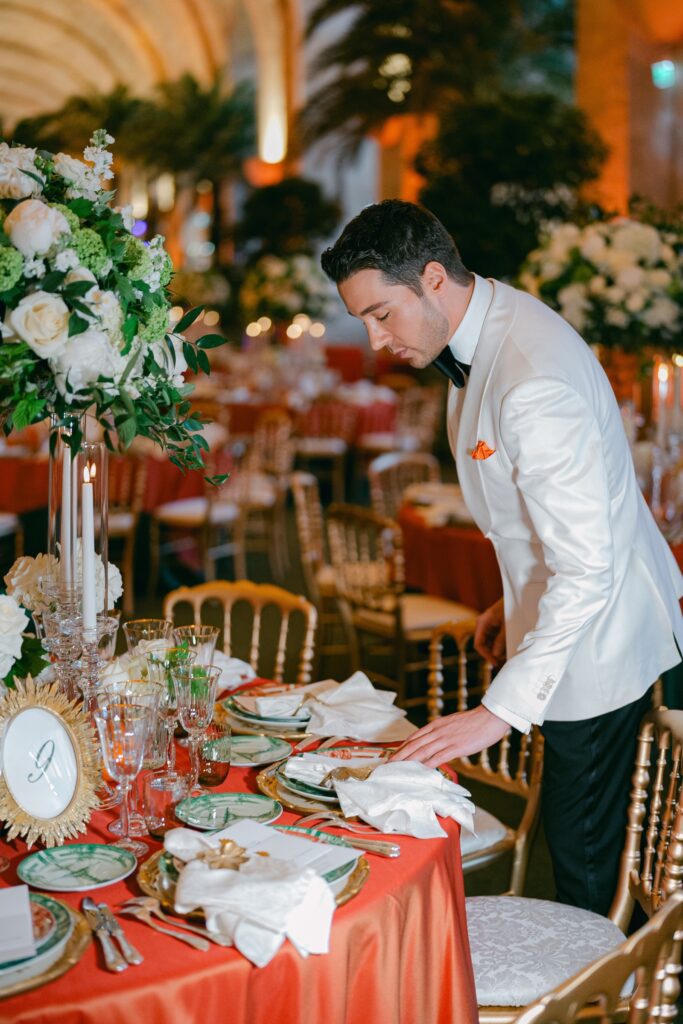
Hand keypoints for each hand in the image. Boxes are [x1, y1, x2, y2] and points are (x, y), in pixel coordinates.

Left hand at [389, 704, 510, 767]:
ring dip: (408, 761)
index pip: (414, 736)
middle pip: (414, 744)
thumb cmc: (474, 722)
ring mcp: (445, 739)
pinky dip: (426, 764)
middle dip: (400, 755)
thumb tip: (435, 740)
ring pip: (422, 751)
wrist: (489, 718)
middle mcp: (437, 731)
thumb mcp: (452, 723)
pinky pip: (437, 757)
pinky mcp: (455, 747)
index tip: (393, 755)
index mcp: (436, 725)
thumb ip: (442, 731)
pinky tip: (419, 771)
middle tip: (388, 765)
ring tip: (397, 769)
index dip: (402, 746)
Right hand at [473, 597, 505, 665]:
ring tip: (507, 653)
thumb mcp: (506, 627)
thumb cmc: (511, 609)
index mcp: (482, 623)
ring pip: (488, 641)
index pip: (478, 644)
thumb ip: (500, 641)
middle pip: (483, 644)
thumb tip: (495, 655)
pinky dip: (499, 643)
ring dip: (496, 648)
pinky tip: (507, 646)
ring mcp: (487, 624)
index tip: (494, 662)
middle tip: (503, 659)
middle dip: (492, 652)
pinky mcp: (493, 624)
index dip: (486, 655)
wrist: (518, 597)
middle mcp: (482, 624)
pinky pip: (493, 637)